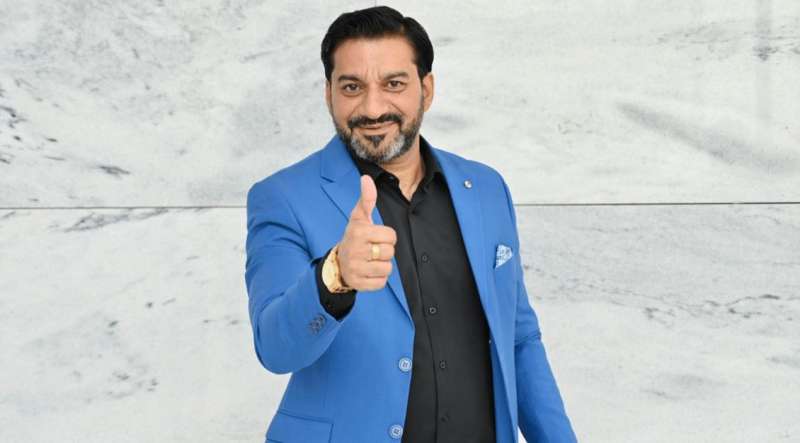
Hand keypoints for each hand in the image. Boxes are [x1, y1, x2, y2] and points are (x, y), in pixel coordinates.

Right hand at [337, 175, 396, 290]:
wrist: (338, 264)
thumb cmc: (354, 237)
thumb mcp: (359, 217)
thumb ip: (366, 199)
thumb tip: (366, 178)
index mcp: (359, 232)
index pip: (391, 236)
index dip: (387, 237)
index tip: (375, 237)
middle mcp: (355, 250)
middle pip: (390, 252)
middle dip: (385, 251)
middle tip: (372, 250)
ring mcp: (356, 268)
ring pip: (387, 269)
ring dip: (382, 266)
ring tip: (370, 261)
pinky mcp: (359, 284)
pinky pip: (381, 283)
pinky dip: (378, 279)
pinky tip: (368, 272)